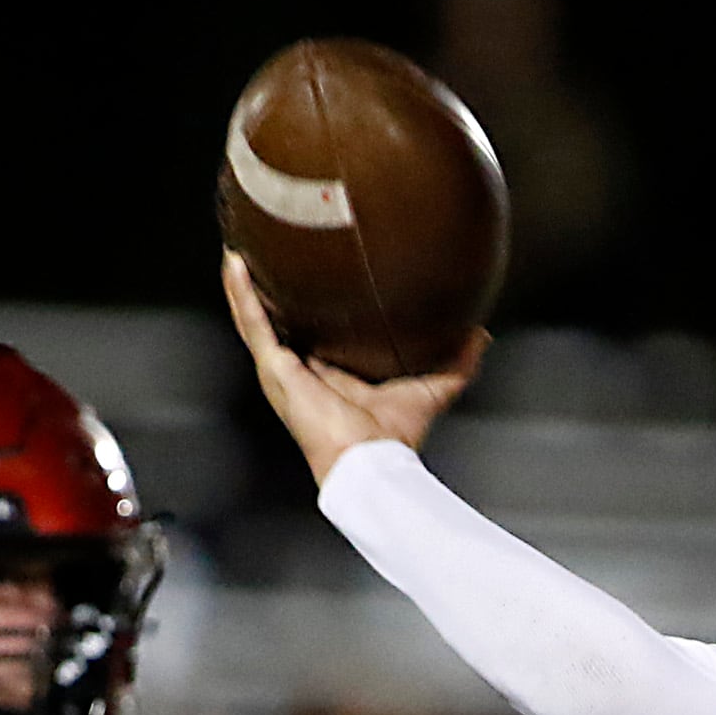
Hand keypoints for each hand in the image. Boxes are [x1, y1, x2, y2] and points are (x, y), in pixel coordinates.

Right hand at [222, 251, 485, 486]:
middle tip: (262, 254)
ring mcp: (281, 371)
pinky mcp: (274, 368)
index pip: (312, 336)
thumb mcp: (431, 388)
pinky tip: (235, 264)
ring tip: (237, 252)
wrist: (369, 462)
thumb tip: (481, 336)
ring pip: (255, 319)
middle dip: (266, 293)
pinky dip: (240, 293)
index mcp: (328, 377)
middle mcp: (300, 373)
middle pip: (276, 325)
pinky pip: (252, 323)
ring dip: (243, 287)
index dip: (307, 309)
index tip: (308, 276)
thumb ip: (456, 364)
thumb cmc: (391, 440)